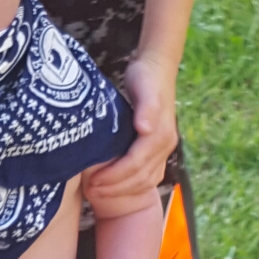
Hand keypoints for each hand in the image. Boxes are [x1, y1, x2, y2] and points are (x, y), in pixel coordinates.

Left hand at [81, 49, 176, 211]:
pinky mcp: (158, 148)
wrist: (157, 68)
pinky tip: (114, 185)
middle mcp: (166, 145)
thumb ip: (146, 108)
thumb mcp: (144, 87)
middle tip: (92, 191)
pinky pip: (149, 175)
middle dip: (116, 188)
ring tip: (99, 190)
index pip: (136, 164)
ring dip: (123, 190)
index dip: (114, 176)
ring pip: (146, 180)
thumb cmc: (146, 77)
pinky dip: (132, 185)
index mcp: (160, 134)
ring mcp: (164, 148)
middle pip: (141, 177)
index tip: (93, 182)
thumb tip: (145, 129)